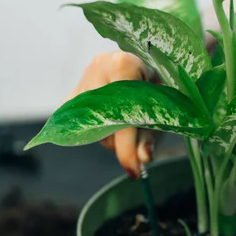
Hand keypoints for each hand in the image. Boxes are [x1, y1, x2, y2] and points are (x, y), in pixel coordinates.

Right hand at [65, 50, 156, 179]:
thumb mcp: (163, 107)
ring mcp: (83, 78)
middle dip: (121, 145)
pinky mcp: (73, 93)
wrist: (148, 63)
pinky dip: (97, 133)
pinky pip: (81, 126)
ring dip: (110, 138)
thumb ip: (151, 133)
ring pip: (91, 127)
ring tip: (129, 130)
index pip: (121, 114)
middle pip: (104, 123)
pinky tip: (111, 127)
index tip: (134, 171)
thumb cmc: (160, 86)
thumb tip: (143, 158)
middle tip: (136, 153)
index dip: (127, 147)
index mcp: (124, 64)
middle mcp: (99, 67)